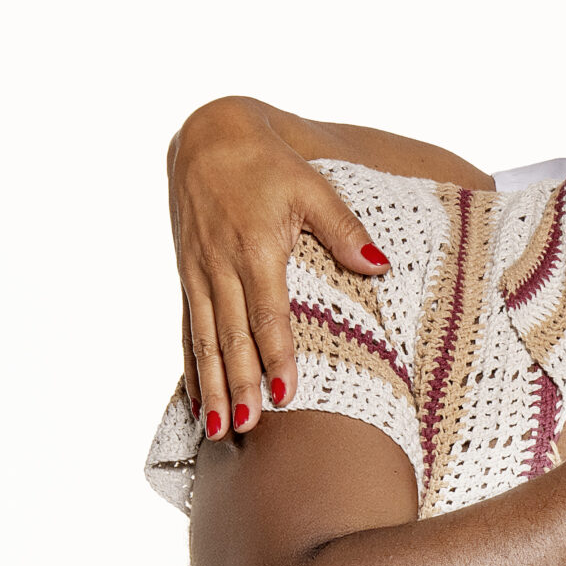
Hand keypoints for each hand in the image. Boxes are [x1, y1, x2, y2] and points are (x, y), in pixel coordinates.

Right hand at [169, 98, 388, 440]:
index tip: (284, 394)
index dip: (274, 356)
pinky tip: (195, 398)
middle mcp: (221, 265)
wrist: (207, 135)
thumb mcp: (312, 187)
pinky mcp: (186, 274)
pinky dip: (191, 364)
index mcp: (256, 248)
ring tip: (218, 429)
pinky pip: (187, 327)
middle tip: (247, 427)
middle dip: (238, 385)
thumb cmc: (267, 163)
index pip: (268, 314)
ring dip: (211, 387)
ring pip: (205, 340)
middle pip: (231, 337)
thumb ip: (345, 230)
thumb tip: (380, 264)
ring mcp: (198, 272)